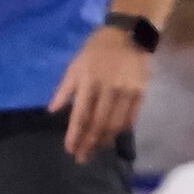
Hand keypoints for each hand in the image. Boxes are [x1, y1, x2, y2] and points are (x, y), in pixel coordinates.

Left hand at [49, 25, 150, 163]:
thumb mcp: (75, 66)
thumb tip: (52, 111)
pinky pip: (131, 119)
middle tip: (82, 158)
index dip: (75, 136)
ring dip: (104, 141)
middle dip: (89, 144)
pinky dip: (121, 131)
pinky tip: (113, 138)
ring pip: (115, 125)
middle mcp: (109, 89)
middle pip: (98, 124)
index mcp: (89, 81)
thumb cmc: (96, 51)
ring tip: (96, 151)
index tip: (70, 150)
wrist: (128, 35)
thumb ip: (64, 89)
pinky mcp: (141, 93)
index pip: (80, 115)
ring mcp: (127, 92)